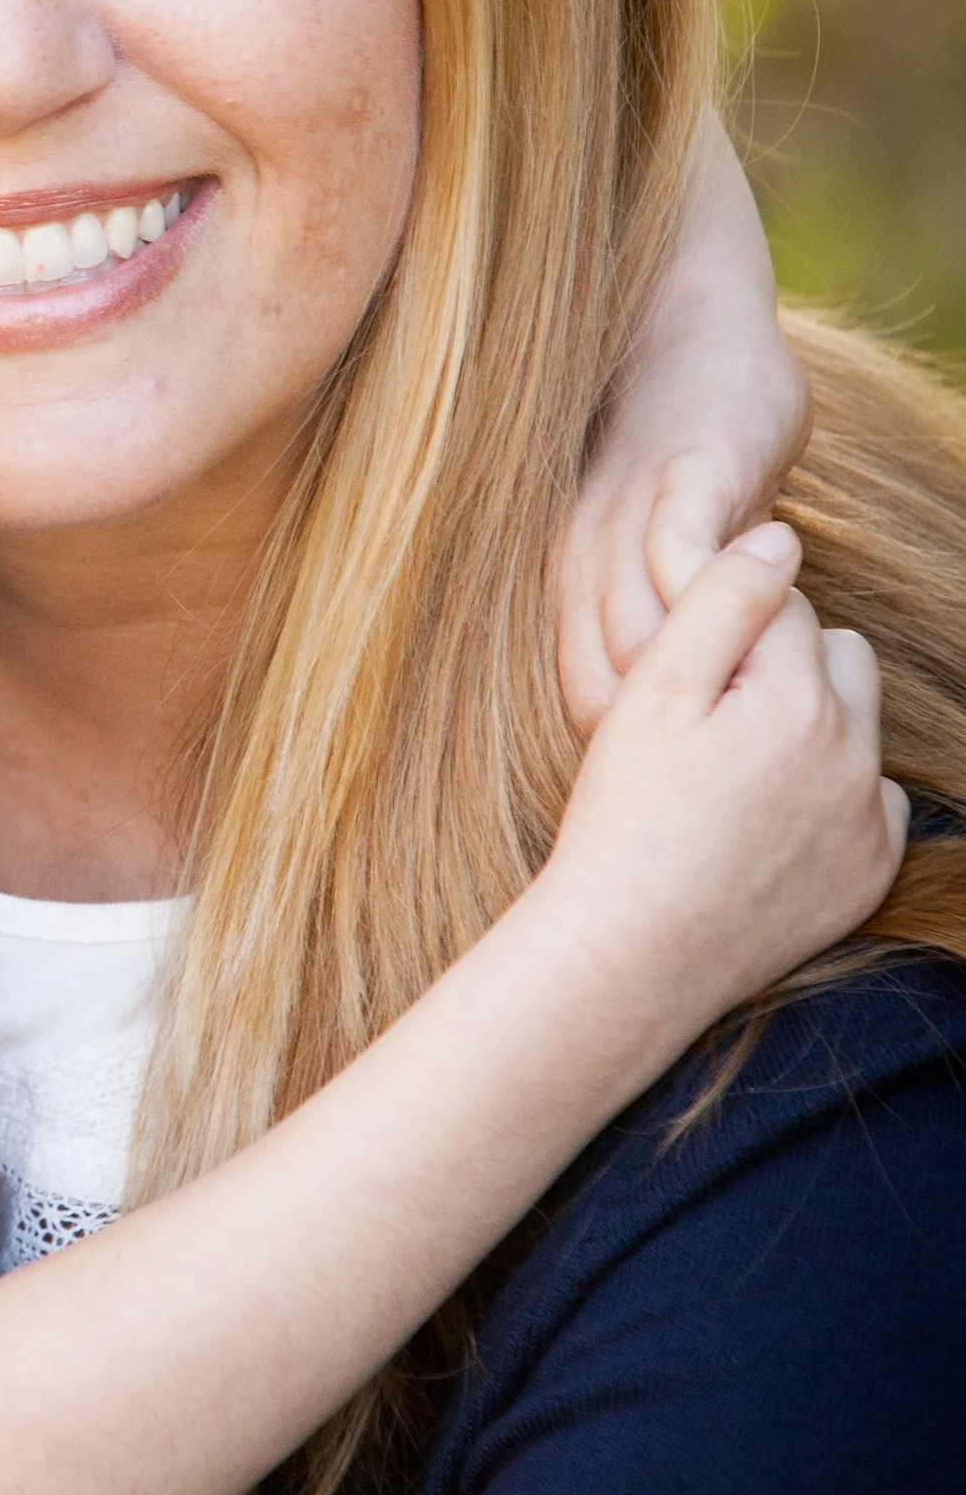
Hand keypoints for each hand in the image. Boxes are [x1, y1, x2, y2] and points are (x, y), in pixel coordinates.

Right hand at [539, 524, 905, 1057]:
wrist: (628, 955)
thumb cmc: (624, 818)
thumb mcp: (651, 693)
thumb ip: (720, 602)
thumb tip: (781, 539)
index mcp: (799, 699)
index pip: (782, 606)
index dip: (722, 626)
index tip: (679, 675)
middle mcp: (855, 755)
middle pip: (838, 655)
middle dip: (782, 666)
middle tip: (705, 720)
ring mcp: (867, 820)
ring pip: (856, 725)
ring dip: (810, 726)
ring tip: (729, 772)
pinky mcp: (868, 875)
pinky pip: (869, 800)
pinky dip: (829, 796)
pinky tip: (762, 820)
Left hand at [561, 119, 807, 728]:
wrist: (681, 317)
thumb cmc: (673, 432)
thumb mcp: (649, 527)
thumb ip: (655, 601)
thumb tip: (680, 688)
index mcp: (572, 578)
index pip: (584, 696)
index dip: (627, 748)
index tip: (664, 782)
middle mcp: (588, 555)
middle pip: (603, 682)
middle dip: (654, 740)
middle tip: (706, 780)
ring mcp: (631, 513)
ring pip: (639, 634)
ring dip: (689, 684)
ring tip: (740, 720)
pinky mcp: (686, 471)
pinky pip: (680, 554)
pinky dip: (708, 600)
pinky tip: (753, 624)